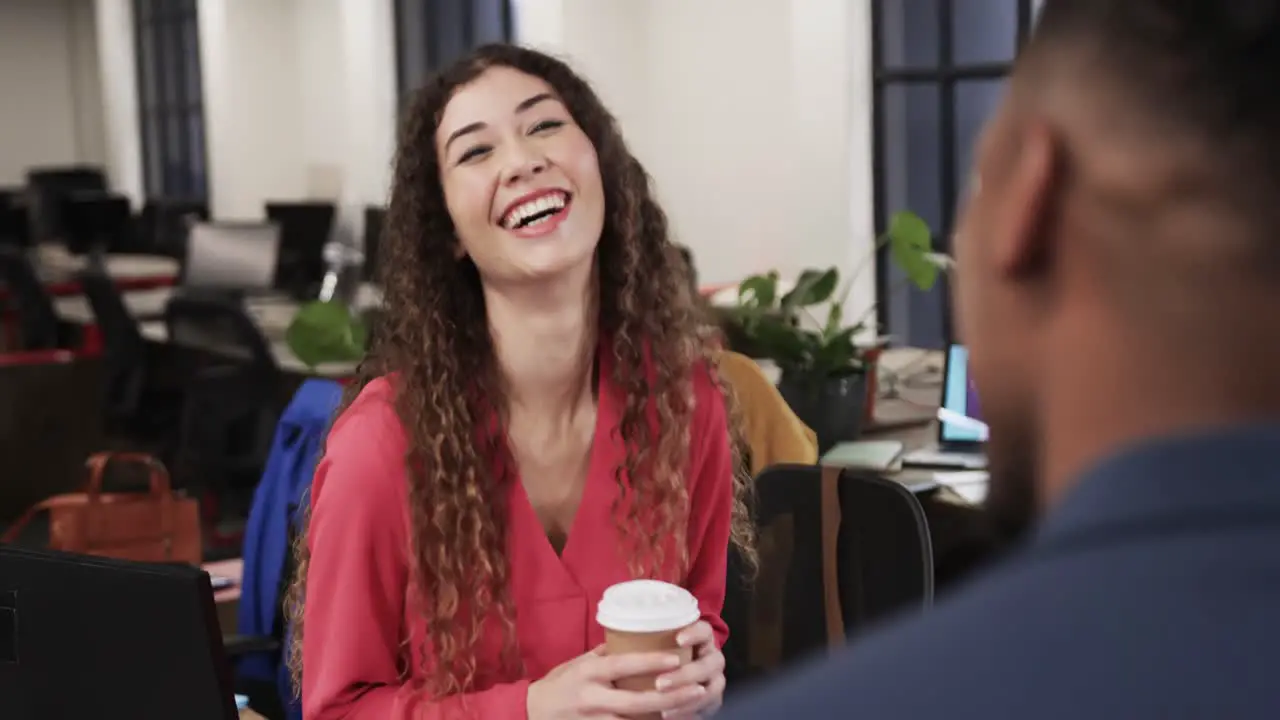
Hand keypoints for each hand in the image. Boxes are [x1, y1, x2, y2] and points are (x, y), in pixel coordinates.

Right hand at [527, 645, 708, 719]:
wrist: (531, 712)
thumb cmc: (560, 683)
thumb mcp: (579, 663)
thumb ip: (606, 654)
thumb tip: (635, 636)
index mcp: (589, 672)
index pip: (623, 664)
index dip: (650, 662)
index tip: (676, 658)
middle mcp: (591, 697)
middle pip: (636, 702)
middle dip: (670, 698)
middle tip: (697, 690)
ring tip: (692, 712)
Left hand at [652, 621, 723, 718]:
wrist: (680, 681)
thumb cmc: (660, 657)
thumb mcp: (656, 645)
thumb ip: (644, 640)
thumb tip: (612, 636)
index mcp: (700, 639)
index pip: (704, 630)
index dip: (694, 633)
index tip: (677, 639)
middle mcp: (712, 658)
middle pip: (709, 664)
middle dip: (685, 675)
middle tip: (660, 684)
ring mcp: (715, 680)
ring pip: (710, 690)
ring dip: (686, 699)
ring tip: (663, 709)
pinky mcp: (713, 701)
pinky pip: (706, 708)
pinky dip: (687, 714)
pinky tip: (669, 716)